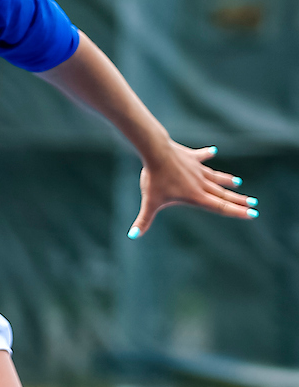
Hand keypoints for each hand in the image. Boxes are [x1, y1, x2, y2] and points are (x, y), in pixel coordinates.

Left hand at [129, 143, 257, 238]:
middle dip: (239, 200)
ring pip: (216, 177)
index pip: (220, 207)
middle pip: (223, 194)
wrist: (157, 152)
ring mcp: (198, 169)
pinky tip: (213, 151)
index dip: (237, 212)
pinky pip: (202, 157)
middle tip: (254, 203)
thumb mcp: (150, 202)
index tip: (252, 214)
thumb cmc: (154, 179)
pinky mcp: (191, 157)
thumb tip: (132, 235)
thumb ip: (143, 219)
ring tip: (237, 183)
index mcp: (196, 196)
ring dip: (227, 180)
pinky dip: (207, 154)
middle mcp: (201, 183)